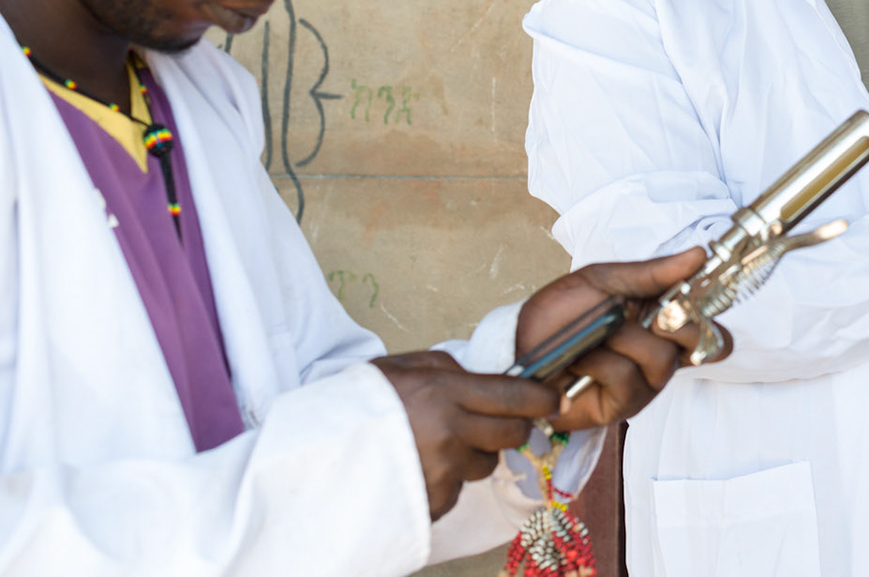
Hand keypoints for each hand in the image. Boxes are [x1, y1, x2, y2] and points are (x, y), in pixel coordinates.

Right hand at [372, 351, 558, 520]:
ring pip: (485, 464)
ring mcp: (441, 472)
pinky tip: (417, 469)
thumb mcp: (402, 367)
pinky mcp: (430, 503)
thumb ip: (448, 368)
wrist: (310, 456)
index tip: (555, 400)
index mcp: (445, 392)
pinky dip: (445, 481)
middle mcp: (450, 432)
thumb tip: (485, 376)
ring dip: (472, 456)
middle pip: (511, 434)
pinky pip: (456, 490)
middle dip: (511, 428)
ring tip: (434, 446)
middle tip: (494, 424)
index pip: (515, 396)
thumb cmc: (356, 404)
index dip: (542, 399)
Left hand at [513, 248, 723, 430]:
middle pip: (694, 343)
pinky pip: (625, 378)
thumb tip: (699, 254)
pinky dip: (599, 361)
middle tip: (640, 310)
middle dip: (669, 320)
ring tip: (594, 336)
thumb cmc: (562, 313)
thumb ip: (652, 273)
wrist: (517, 342)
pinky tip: (580, 360)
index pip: (711, 331)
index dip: (710, 316)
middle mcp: (659, 359)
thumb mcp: (604, 280)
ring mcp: (642, 386)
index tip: (688, 294)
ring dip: (622, 339)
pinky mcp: (619, 409)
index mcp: (661, 326)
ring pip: (660, 360)